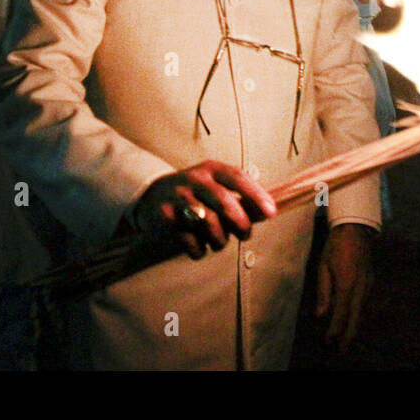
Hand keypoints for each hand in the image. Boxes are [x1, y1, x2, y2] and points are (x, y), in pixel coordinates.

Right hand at [134, 160, 276, 259]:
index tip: (271, 213)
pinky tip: (198, 248)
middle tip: (245, 234)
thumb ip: (238, 198)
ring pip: (209, 223)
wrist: (148, 199)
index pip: (237, 178)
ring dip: (220, 240)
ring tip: (218, 242)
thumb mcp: (213, 187)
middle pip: (225, 202)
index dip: (256, 195)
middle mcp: (194, 179)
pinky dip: (199, 250)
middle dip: (241, 223)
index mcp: (210, 169)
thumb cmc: (191, 196)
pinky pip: (190, 240)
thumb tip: (267, 212)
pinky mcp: (164, 217)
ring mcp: (178, 197)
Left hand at [315, 223, 374, 350]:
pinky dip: (356, 314)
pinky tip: (350, 320)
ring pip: (361, 310)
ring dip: (353, 326)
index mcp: (347, 282)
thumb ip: (323, 292)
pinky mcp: (370, 281)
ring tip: (344, 341)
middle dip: (348, 335)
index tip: (328, 341)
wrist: (356, 229)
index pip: (341, 312)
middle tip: (341, 351)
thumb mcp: (323, 266)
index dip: (335, 329)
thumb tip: (320, 315)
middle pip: (355, 316)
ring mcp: (368, 284)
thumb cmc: (335, 246)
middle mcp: (361, 286)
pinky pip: (363, 302)